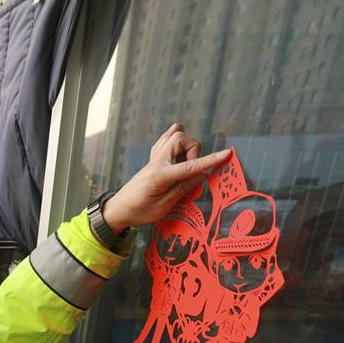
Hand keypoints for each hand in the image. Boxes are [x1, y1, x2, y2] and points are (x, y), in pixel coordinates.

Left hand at [101, 124, 231, 232]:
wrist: (116, 211)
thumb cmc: (138, 213)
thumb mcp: (163, 207)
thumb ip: (182, 189)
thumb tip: (201, 175)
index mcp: (160, 176)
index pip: (190, 166)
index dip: (210, 160)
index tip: (227, 154)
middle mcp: (156, 163)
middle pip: (180, 139)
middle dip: (193, 150)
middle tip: (193, 170)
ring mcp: (153, 161)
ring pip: (173, 138)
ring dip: (186, 146)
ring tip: (186, 163)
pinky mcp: (151, 162)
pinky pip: (163, 143)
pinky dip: (172, 136)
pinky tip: (176, 129)